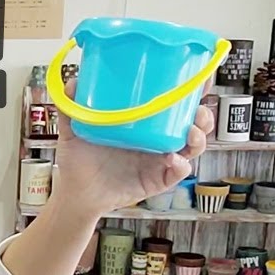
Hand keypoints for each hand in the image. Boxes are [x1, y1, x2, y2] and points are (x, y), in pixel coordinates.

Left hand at [50, 78, 213, 218]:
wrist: (76, 194)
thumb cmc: (79, 161)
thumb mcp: (74, 132)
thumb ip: (72, 109)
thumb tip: (72, 83)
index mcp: (144, 124)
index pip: (174, 105)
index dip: (191, 93)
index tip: (198, 80)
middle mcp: (156, 140)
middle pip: (193, 124)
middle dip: (202, 115)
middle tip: (197, 110)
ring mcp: (159, 160)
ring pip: (192, 147)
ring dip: (198, 137)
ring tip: (190, 132)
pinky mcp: (157, 180)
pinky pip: (178, 173)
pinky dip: (181, 166)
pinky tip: (172, 159)